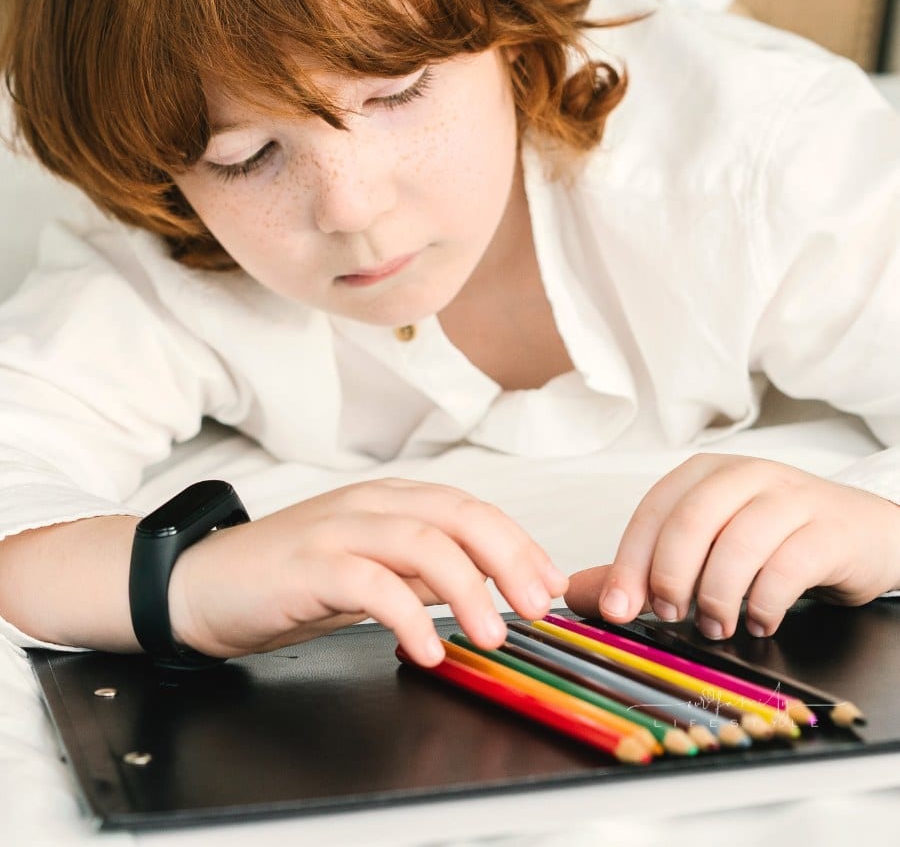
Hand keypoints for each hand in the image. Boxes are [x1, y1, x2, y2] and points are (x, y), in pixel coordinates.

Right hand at [168, 477, 567, 664]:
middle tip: (537, 607)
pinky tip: (426, 649)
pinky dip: (407, 616)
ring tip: (492, 635)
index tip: (549, 584)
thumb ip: (419, 571)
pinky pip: (372, 583)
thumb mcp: (368, 570)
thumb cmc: (285, 579)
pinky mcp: (309, 565)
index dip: (518, 543)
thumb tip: (481, 584)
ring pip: (423, 541)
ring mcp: (339, 529)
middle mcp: (370, 505)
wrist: (200, 584)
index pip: (470, 509)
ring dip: (468, 588)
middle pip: (459, 515)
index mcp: (390, 501)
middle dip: (509, 558)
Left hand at [564, 453, 899, 639]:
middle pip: (691, 521)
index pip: (654, 510)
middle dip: (671, 577)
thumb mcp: (707, 545)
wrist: (862, 533)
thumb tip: (580, 593)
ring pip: (739, 543)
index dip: (629, 562)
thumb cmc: (776, 539)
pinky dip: (765, 603)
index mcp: (706, 473)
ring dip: (718, 596)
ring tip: (716, 625)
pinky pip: (788, 566)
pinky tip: (760, 620)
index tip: (617, 609)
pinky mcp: (827, 529)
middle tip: (671, 616)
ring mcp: (790, 497)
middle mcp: (745, 475)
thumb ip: (645, 568)